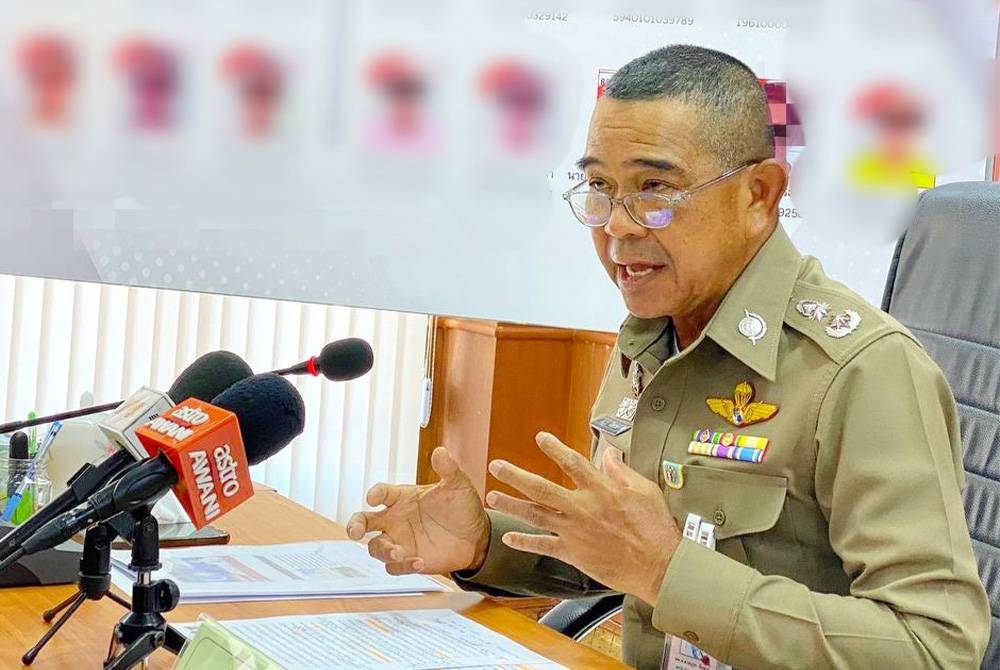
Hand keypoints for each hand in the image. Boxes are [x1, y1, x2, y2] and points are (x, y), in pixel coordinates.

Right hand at [346, 447, 490, 575]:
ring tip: (398, 553)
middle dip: (355, 525)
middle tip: (356, 532)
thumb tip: (440, 451)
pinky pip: (394, 567)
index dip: (375, 494)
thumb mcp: (458, 485)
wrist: (475, 536)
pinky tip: (419, 562)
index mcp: (402, 498)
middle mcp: (395, 519)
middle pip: (364, 521)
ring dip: (383, 550)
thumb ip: (448, 469)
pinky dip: (402, 566)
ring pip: (376, 547)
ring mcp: (400, 540)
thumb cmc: (462, 507)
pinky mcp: (408, 560)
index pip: (382, 493)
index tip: (373, 497)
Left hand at [486, 432, 680, 604]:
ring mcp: (574, 531)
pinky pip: (543, 546)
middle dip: (515, 476)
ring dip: (511, 506)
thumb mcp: (644, 490)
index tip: (540, 438)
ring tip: (492, 498)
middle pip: (541, 488)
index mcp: (600, 489)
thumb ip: (621, 471)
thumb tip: (608, 453)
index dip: (554, 448)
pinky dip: (524, 542)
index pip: (572, 462)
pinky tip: (508, 537)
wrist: (657, 565)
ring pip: (535, 515)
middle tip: (496, 466)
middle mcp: (581, 508)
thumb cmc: (654, 527)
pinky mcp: (573, 553)